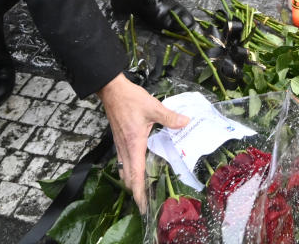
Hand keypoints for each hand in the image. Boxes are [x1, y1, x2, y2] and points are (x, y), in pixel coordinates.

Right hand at [98, 74, 188, 208]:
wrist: (112, 91)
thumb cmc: (130, 99)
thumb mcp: (153, 107)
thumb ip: (170, 117)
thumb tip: (186, 123)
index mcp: (134, 145)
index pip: (136, 175)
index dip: (139, 193)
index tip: (143, 207)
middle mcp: (125, 149)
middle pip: (129, 178)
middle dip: (137, 193)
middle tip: (147, 205)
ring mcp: (120, 146)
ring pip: (125, 171)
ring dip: (133, 183)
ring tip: (144, 191)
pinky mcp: (120, 141)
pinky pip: (124, 162)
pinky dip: (129, 172)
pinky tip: (138, 169)